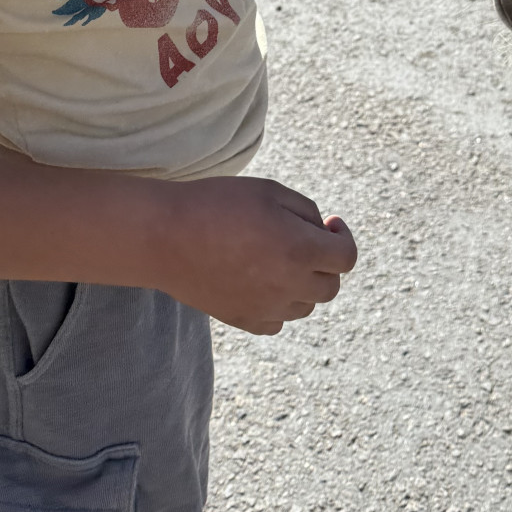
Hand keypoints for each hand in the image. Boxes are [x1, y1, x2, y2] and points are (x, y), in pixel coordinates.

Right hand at [150, 175, 357, 334]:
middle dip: (324, 262)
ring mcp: (266, 308)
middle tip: (303, 240)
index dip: (342, 237)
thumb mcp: (269, 191)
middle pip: (330, 286)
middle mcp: (288, 286)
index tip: (329, 224)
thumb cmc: (218, 204)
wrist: (165, 236)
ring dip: (302, 284)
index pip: (347, 258)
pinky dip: (278, 304)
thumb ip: (307, 212)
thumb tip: (323, 234)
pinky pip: (277, 320)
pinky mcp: (243, 320)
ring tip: (276, 257)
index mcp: (299, 250)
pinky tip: (260, 280)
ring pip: (305, 306)